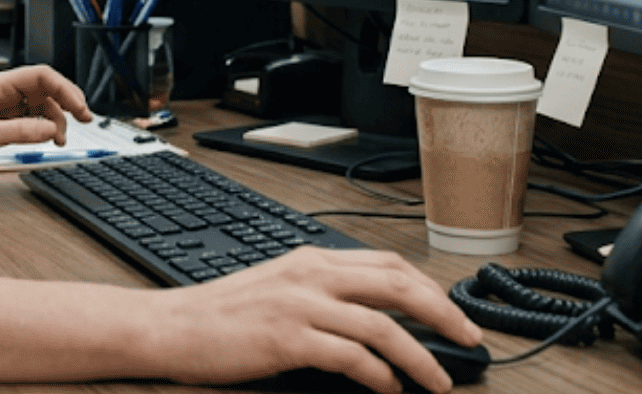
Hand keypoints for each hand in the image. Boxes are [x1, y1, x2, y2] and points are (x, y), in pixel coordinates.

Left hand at [0, 65, 92, 177]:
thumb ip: (20, 132)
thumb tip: (51, 129)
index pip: (41, 76)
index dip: (65, 89)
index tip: (81, 109)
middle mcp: (1, 92)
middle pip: (45, 88)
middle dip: (66, 102)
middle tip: (84, 119)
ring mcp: (1, 106)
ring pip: (39, 105)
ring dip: (54, 119)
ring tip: (59, 139)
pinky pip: (29, 119)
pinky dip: (42, 128)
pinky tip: (46, 139)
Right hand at [154, 246, 482, 393]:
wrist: (170, 326)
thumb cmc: (219, 315)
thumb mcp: (276, 289)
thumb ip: (320, 296)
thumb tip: (370, 322)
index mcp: (311, 261)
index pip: (387, 264)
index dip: (429, 287)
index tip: (452, 312)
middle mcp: (311, 276)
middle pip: (397, 286)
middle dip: (443, 314)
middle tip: (470, 340)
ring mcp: (300, 305)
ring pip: (382, 326)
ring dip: (420, 357)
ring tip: (438, 381)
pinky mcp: (288, 338)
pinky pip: (351, 357)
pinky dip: (379, 376)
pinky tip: (388, 390)